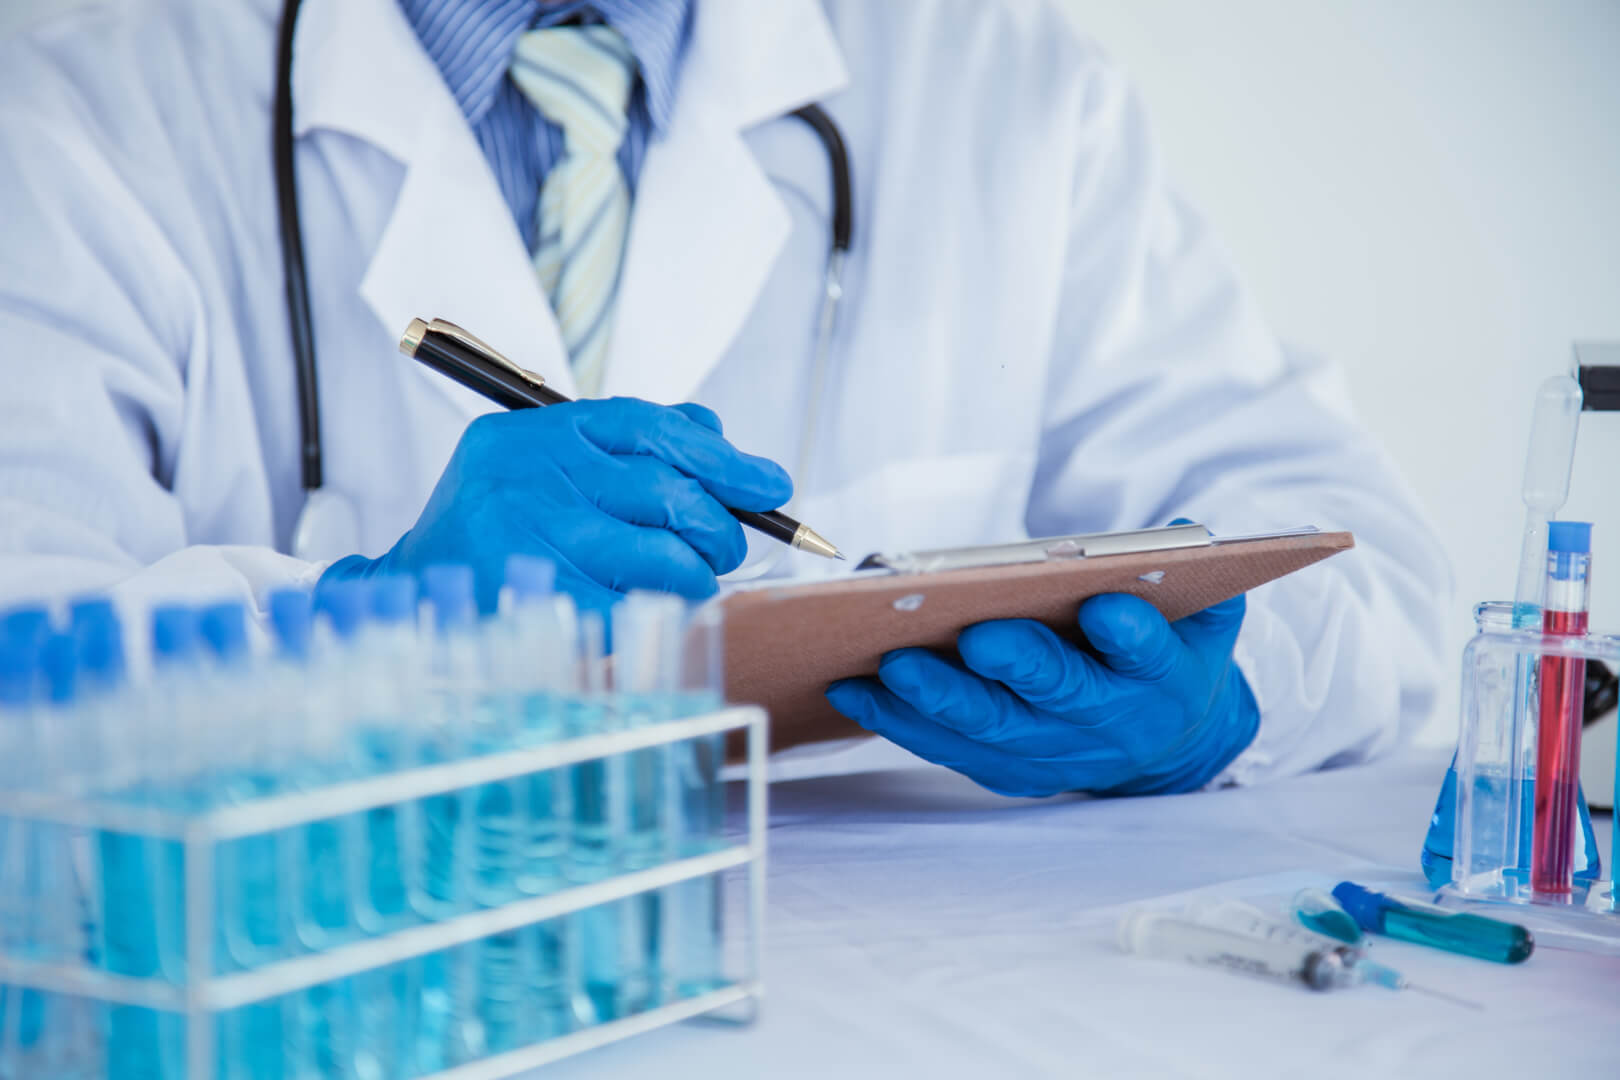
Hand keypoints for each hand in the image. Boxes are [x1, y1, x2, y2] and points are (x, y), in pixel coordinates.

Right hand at [322, 398, 790, 613]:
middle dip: (719, 526)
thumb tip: (716, 434)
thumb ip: (626, 441)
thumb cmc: (498, 523)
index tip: (772, 485)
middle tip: (730, 546)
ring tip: (695, 581)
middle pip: (665, 492)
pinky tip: (657, 611)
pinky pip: (632, 608)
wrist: (411, 590)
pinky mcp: (535, 602)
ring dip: (696, 575)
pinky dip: (659, 614)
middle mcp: (530, 476)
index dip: (722, 458)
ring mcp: (529, 539)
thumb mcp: (546, 460)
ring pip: (659, 556)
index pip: (650, 427)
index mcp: (538, 432)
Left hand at [825, 592, 1258, 796]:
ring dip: (939, 700)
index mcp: (1163, 677)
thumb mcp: (1201, 614)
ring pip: (993, 730)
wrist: (1164, 742)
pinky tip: (859, 691)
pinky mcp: (1008, 770)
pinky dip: (902, 723)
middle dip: (1018, 666)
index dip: (1128, 636)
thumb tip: (1185, 526)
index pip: (1149, 655)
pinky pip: (949, 749)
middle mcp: (1110, 723)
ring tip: (892, 665)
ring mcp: (1055, 753)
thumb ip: (1193, 572)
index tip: (1103, 609)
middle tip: (974, 636)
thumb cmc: (1166, 655)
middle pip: (1061, 697)